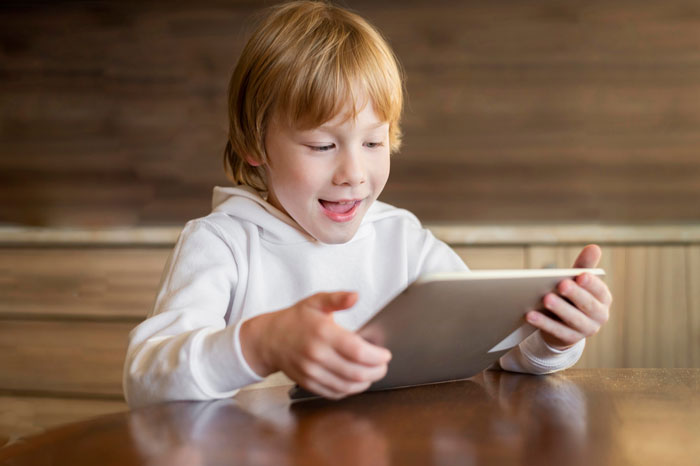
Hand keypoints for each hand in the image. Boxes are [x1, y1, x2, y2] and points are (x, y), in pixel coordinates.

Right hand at [240, 291, 391, 399]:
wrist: (268, 339)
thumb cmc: (295, 319)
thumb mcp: (316, 301)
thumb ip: (338, 298)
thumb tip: (355, 296)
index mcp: (323, 333)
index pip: (357, 351)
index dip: (377, 356)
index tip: (386, 354)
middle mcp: (317, 355)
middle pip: (356, 372)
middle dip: (377, 371)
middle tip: (383, 365)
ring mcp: (311, 372)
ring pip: (347, 386)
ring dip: (366, 382)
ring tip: (372, 373)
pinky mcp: (308, 383)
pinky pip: (335, 393)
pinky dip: (350, 389)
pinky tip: (355, 381)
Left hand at [525, 244, 612, 349]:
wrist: (564, 324)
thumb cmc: (571, 296)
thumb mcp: (577, 281)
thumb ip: (584, 265)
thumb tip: (594, 247)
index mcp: (603, 298)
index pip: (599, 290)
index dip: (591, 284)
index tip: (581, 275)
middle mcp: (599, 315)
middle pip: (587, 305)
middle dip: (575, 294)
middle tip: (561, 284)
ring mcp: (586, 330)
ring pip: (573, 319)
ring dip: (559, 309)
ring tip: (545, 298)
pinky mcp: (570, 339)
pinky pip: (556, 331)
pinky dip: (543, 323)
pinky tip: (530, 315)